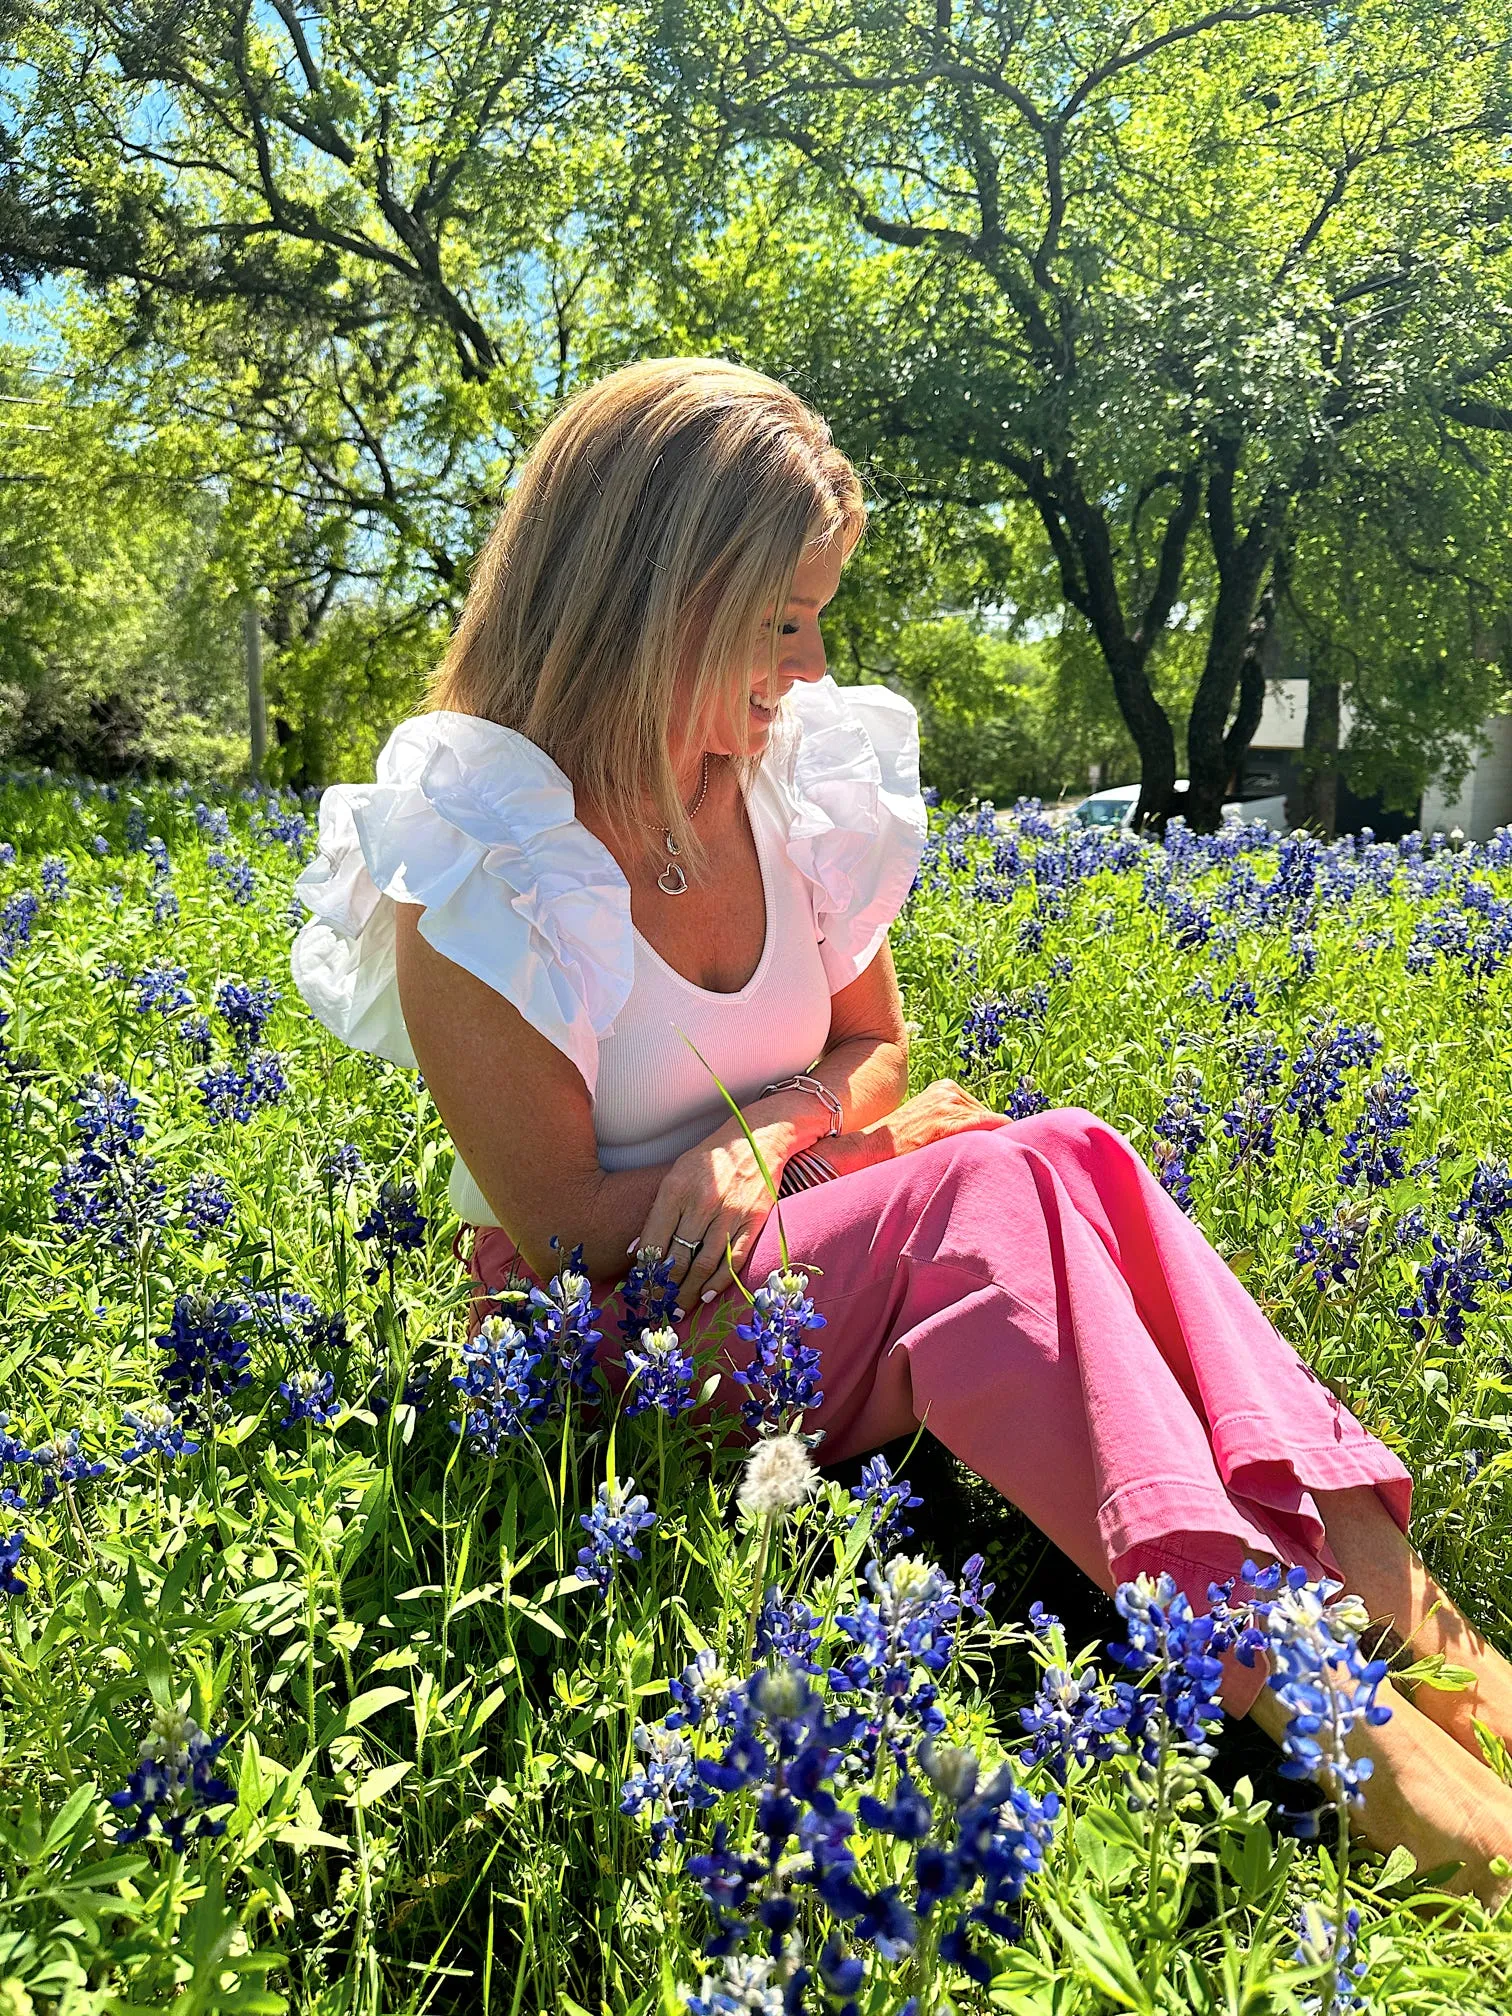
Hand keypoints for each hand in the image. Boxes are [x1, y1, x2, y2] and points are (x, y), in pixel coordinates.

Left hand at [635, 1125, 782, 1312]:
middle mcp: (702, 1202)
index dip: (646, 1269)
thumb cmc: (710, 1158)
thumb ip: (657, 1212)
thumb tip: (634, 1251)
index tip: (640, 1288)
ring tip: (676, 1309)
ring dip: (688, 1292)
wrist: (757, 1139)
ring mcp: (730, 1213)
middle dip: (664, 1287)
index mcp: (676, 1189)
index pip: (655, 1239)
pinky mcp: (754, 1221)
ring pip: (705, 1264)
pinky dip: (718, 1282)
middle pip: (678, 1257)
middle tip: (656, 1306)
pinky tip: (705, 1295)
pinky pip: (734, 1260)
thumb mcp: (675, 1175)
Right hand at [865, 1078, 1013, 1158]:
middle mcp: (950, 1091)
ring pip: (994, 1125)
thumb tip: (986, 1137)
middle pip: (991, 1118)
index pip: (983, 1112)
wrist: (869, 1149)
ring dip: (993, 1144)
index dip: (990, 1133)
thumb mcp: (926, 1122)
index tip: (994, 1149)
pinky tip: (1004, 1149)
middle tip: (983, 1160)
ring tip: (978, 1163)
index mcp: (945, 1088)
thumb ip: (951, 1122)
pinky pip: (992, 1126)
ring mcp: (949, 1105)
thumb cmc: (898, 1145)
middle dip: (991, 1138)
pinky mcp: (949, 1123)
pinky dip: (1002, 1137)